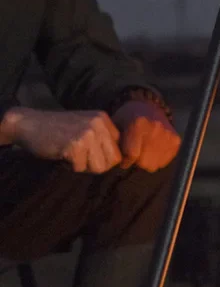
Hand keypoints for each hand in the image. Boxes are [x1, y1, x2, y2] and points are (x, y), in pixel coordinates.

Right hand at [0, 107, 121, 172]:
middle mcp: (98, 123)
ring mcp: (87, 133)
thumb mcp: (86, 127)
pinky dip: (71, 166)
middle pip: (113, 160)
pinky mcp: (74, 144)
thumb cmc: (58, 131)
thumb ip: (104, 140)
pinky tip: (62, 154)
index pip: (119, 150)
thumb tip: (124, 162)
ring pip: (100, 167)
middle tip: (81, 157)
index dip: (105, 158)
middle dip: (98, 165)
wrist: (28, 124)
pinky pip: (81, 168)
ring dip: (85, 166)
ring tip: (72, 154)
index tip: (90, 153)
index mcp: (103, 119)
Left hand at [112, 100, 180, 171]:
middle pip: (144, 162)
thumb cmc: (129, 117)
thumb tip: (115, 159)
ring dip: (147, 162)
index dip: (125, 161)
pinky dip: (158, 160)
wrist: (149, 106)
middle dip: (136, 162)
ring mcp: (168, 136)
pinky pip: (164, 162)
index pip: (132, 154)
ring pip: (155, 165)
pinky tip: (153, 150)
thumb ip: (114, 141)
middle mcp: (155, 129)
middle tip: (134, 155)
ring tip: (144, 152)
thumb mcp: (116, 124)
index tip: (123, 162)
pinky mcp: (176, 141)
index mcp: (138, 124)